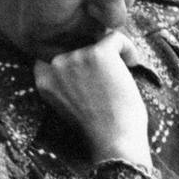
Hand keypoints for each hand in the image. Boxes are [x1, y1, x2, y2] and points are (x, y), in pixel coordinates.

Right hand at [34, 30, 151, 166]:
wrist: (113, 141)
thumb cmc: (99, 129)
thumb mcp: (70, 103)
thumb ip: (67, 81)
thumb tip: (83, 56)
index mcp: (44, 78)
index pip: (57, 54)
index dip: (79, 61)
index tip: (95, 74)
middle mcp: (55, 64)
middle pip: (79, 46)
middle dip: (97, 59)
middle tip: (112, 80)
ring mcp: (75, 57)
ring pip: (99, 41)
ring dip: (114, 57)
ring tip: (121, 81)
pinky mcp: (98, 53)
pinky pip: (116, 37)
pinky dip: (129, 48)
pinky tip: (134, 64)